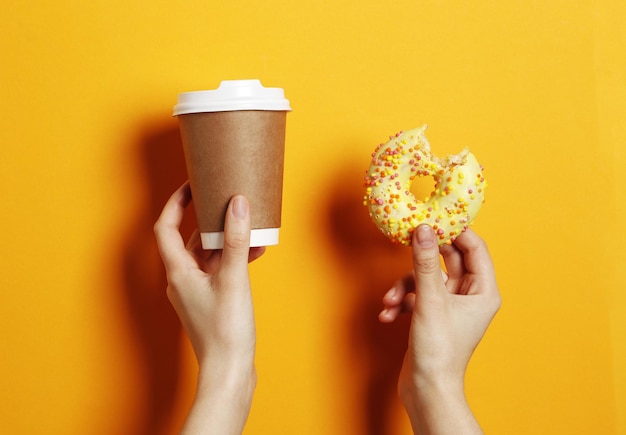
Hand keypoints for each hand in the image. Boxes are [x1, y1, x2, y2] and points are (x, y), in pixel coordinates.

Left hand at [154, 182, 263, 434]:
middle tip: (226, 200)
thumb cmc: (225, 331)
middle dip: (209, 219)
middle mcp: (182, 279)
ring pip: (208, 255)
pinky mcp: (211, 300)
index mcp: (178, 272)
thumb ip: (236, 241)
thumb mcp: (234, 279)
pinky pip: (220, 270)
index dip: (174, 203)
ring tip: (250, 227)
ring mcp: (196, 291)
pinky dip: (234, 258)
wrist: (229, 371)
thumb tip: (238, 204)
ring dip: (227, 240)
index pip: (164, 227)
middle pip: (189, 239)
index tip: (191, 184)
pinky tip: (255, 252)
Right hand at [379, 225, 499, 433]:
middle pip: (448, 260)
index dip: (455, 230)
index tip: (434, 217)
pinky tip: (388, 314)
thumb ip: (425, 262)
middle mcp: (469, 296)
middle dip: (422, 257)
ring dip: (404, 286)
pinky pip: (416, 296)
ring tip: (390, 300)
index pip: (474, 248)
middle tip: (406, 240)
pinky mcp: (432, 315)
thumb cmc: (439, 351)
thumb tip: (423, 229)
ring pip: (426, 278)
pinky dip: (401, 301)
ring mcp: (450, 306)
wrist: (426, 390)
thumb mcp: (430, 300)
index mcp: (483, 291)